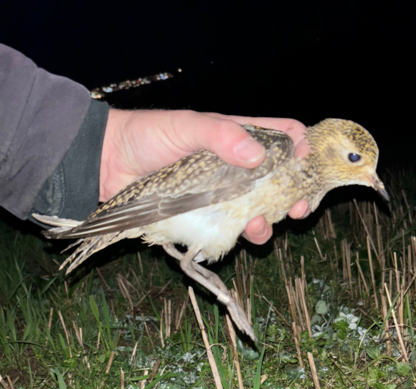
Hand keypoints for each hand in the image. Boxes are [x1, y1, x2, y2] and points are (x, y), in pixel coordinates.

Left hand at [100, 109, 310, 242]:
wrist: (108, 165)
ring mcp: (221, 193)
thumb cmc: (146, 136)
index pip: (281, 136)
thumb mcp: (186, 127)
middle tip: (299, 208)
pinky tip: (241, 234)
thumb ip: (221, 134)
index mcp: (235, 137)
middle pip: (278, 180)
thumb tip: (259, 154)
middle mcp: (235, 167)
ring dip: (268, 220)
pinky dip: (242, 234)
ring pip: (258, 208)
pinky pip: (232, 227)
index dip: (300, 147)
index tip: (307, 163)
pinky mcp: (205, 215)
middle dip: (293, 194)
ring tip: (261, 226)